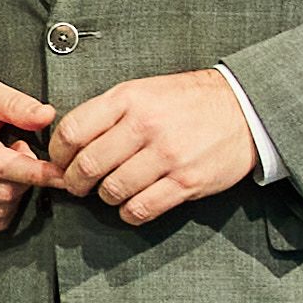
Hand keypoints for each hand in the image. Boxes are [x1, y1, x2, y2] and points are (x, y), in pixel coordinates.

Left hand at [49, 67, 262, 226]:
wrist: (244, 109)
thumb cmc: (188, 101)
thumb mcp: (144, 91)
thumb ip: (107, 112)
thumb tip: (68, 142)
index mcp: (129, 98)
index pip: (73, 131)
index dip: (58, 153)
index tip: (61, 162)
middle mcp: (145, 125)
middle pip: (88, 166)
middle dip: (75, 182)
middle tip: (78, 185)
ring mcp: (167, 155)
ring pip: (111, 191)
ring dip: (104, 197)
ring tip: (110, 190)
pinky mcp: (186, 182)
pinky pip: (141, 209)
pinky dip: (129, 212)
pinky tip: (132, 203)